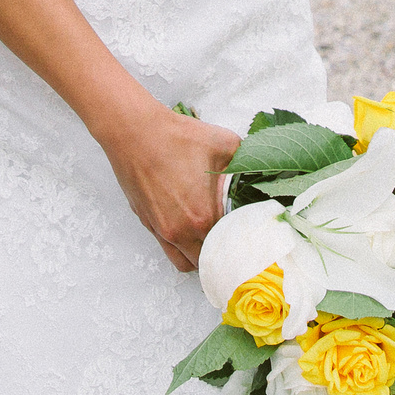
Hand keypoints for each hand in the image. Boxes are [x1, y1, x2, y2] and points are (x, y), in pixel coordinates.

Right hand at [96, 100, 241, 271]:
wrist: (135, 132)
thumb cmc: (176, 137)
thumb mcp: (224, 144)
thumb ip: (246, 163)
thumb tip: (259, 171)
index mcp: (203, 217)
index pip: (229, 247)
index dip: (241, 241)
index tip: (247, 233)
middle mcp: (181, 232)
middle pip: (209, 261)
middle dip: (222, 252)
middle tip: (231, 237)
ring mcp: (161, 230)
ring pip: (184, 263)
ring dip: (199, 255)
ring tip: (209, 238)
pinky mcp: (147, 223)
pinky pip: (167, 248)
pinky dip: (180, 245)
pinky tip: (188, 226)